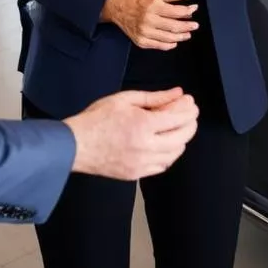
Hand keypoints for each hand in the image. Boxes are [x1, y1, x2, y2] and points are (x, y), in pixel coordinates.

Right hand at [65, 88, 198, 178]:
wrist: (75, 145)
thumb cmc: (97, 119)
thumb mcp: (125, 99)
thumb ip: (155, 97)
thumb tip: (178, 93)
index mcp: (143, 125)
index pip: (179, 119)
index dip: (189, 110)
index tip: (191, 103)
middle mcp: (146, 147)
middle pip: (182, 137)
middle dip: (191, 123)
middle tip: (190, 114)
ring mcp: (142, 164)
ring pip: (175, 153)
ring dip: (182, 139)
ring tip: (179, 127)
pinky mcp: (136, 174)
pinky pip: (162, 166)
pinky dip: (170, 154)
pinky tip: (167, 145)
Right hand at [102, 0, 198, 49]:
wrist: (120, 9)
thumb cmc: (140, 0)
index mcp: (153, 5)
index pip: (176, 11)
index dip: (188, 11)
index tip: (194, 9)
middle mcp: (148, 19)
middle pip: (174, 26)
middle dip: (187, 26)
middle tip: (195, 25)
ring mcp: (144, 32)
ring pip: (168, 38)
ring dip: (181, 36)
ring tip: (187, 34)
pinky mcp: (141, 41)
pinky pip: (159, 45)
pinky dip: (169, 45)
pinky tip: (174, 41)